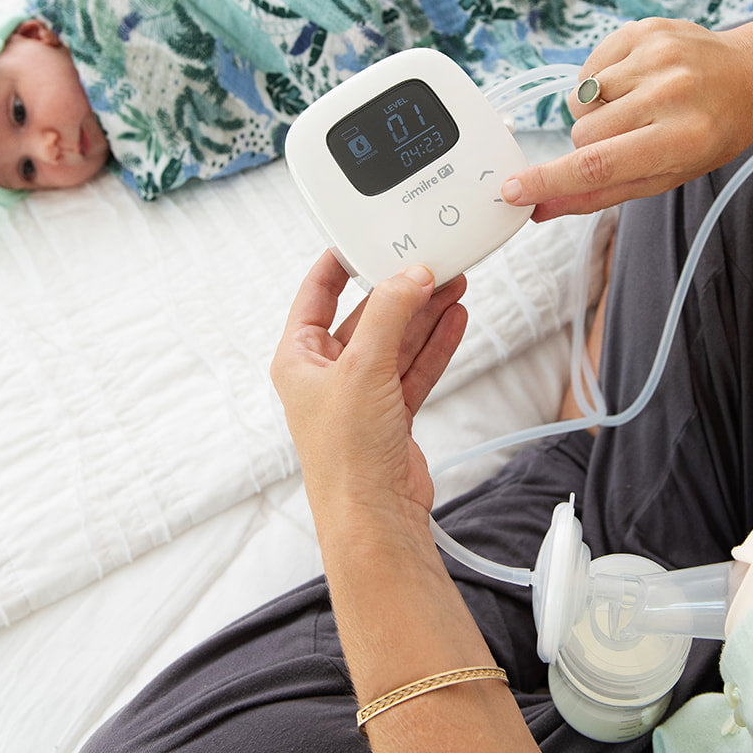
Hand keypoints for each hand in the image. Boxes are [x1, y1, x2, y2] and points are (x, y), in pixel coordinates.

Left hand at [271, 252, 469, 519]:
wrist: (374, 516)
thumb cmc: (347, 455)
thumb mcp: (364, 368)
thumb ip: (391, 314)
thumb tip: (412, 275)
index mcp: (298, 359)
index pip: (315, 294)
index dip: (338, 263)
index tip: (364, 237)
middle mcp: (326, 374)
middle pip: (366, 316)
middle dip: (400, 290)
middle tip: (430, 262)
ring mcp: (360, 394)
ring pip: (396, 340)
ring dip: (424, 314)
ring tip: (453, 282)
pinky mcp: (391, 413)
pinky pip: (414, 367)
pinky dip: (435, 344)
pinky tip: (454, 318)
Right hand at [500, 17, 752, 219]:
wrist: (751, 77)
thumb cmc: (710, 135)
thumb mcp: (666, 175)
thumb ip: (601, 193)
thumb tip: (542, 208)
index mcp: (682, 138)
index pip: (598, 164)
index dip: (550, 179)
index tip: (514, 190)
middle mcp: (671, 92)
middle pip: (584, 133)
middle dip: (590, 144)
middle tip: (626, 138)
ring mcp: (657, 54)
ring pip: (581, 100)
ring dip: (597, 112)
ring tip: (636, 108)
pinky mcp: (644, 30)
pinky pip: (590, 70)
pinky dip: (601, 84)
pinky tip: (634, 84)